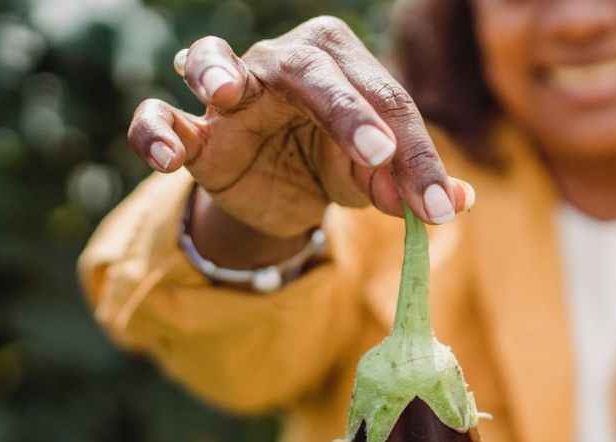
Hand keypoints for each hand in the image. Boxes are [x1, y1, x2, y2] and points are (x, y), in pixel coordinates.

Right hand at [126, 16, 473, 240]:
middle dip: (349, 114)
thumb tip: (459, 202)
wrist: (280, 190)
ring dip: (215, 70)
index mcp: (342, 62)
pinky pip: (158, 116)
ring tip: (225, 94)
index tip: (438, 208)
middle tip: (379, 157)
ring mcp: (230, 88)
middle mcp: (284, 60)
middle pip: (313, 72)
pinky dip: (155, 132)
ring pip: (212, 58)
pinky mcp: (193, 129)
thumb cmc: (335, 162)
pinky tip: (167, 158)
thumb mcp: (376, 178)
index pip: (388, 103)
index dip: (417, 158)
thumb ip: (410, 187)